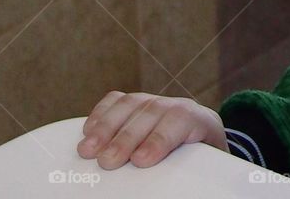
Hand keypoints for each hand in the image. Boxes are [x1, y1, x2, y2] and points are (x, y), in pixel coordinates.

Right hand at [76, 91, 227, 168]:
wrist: (201, 143)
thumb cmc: (198, 161)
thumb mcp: (201, 168)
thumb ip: (187, 175)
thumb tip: (164, 190)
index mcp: (200, 121)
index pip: (182, 120)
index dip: (160, 138)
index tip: (141, 160)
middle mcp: (176, 107)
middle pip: (151, 112)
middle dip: (126, 138)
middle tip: (107, 161)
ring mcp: (154, 102)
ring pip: (131, 104)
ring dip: (106, 127)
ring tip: (88, 150)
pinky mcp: (135, 103)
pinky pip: (116, 100)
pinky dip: (100, 114)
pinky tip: (88, 131)